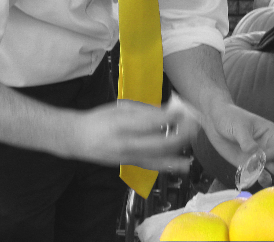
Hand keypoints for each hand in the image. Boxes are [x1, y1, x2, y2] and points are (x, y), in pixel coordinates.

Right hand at [70, 99, 196, 171]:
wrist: (78, 139)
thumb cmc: (101, 119)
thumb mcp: (121, 107)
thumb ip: (146, 110)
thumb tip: (171, 110)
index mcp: (121, 124)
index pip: (151, 122)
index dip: (171, 117)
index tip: (184, 110)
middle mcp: (126, 143)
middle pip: (160, 142)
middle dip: (182, 133)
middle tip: (195, 123)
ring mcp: (128, 157)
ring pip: (160, 156)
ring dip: (180, 147)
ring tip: (194, 137)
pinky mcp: (131, 165)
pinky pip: (154, 166)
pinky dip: (170, 165)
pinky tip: (185, 164)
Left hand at [199, 102, 273, 175]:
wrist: (215, 121)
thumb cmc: (231, 118)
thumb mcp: (239, 127)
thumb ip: (247, 141)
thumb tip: (254, 152)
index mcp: (271, 133)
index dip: (269, 156)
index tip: (259, 158)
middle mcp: (268, 145)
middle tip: (270, 178)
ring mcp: (258, 156)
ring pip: (269, 169)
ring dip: (268, 177)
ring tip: (262, 181)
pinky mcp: (248, 163)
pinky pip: (256, 173)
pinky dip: (256, 178)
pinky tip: (251, 181)